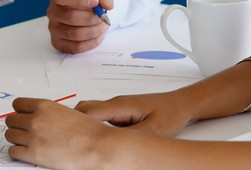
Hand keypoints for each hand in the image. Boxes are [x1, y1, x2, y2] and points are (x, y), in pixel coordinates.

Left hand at [5, 98, 118, 169]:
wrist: (97, 146)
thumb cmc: (88, 131)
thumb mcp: (66, 112)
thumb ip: (49, 113)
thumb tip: (39, 117)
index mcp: (44, 106)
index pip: (18, 104)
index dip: (19, 111)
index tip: (21, 115)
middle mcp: (36, 119)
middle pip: (11, 120)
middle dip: (17, 125)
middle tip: (23, 130)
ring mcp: (33, 137)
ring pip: (10, 135)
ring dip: (16, 138)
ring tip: (25, 142)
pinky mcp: (33, 154)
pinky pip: (13, 151)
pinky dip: (17, 152)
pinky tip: (25, 152)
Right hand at [47, 0, 113, 53]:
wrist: (87, 12)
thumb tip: (106, 4)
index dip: (79, 0)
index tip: (96, 2)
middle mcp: (52, 12)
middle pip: (71, 17)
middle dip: (92, 18)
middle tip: (103, 17)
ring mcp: (54, 29)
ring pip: (75, 34)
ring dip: (94, 31)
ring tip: (102, 25)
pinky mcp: (58, 43)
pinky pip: (76, 47)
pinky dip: (91, 42)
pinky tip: (98, 35)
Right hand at [76, 91, 192, 137]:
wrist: (180, 104)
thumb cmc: (170, 113)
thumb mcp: (153, 130)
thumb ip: (132, 137)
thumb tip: (115, 146)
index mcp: (120, 105)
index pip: (89, 111)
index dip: (75, 123)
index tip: (69, 136)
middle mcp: (115, 104)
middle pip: (84, 110)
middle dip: (74, 124)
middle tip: (70, 141)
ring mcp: (117, 107)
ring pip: (90, 112)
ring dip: (84, 125)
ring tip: (81, 142)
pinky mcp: (120, 113)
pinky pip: (100, 117)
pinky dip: (92, 126)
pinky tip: (96, 140)